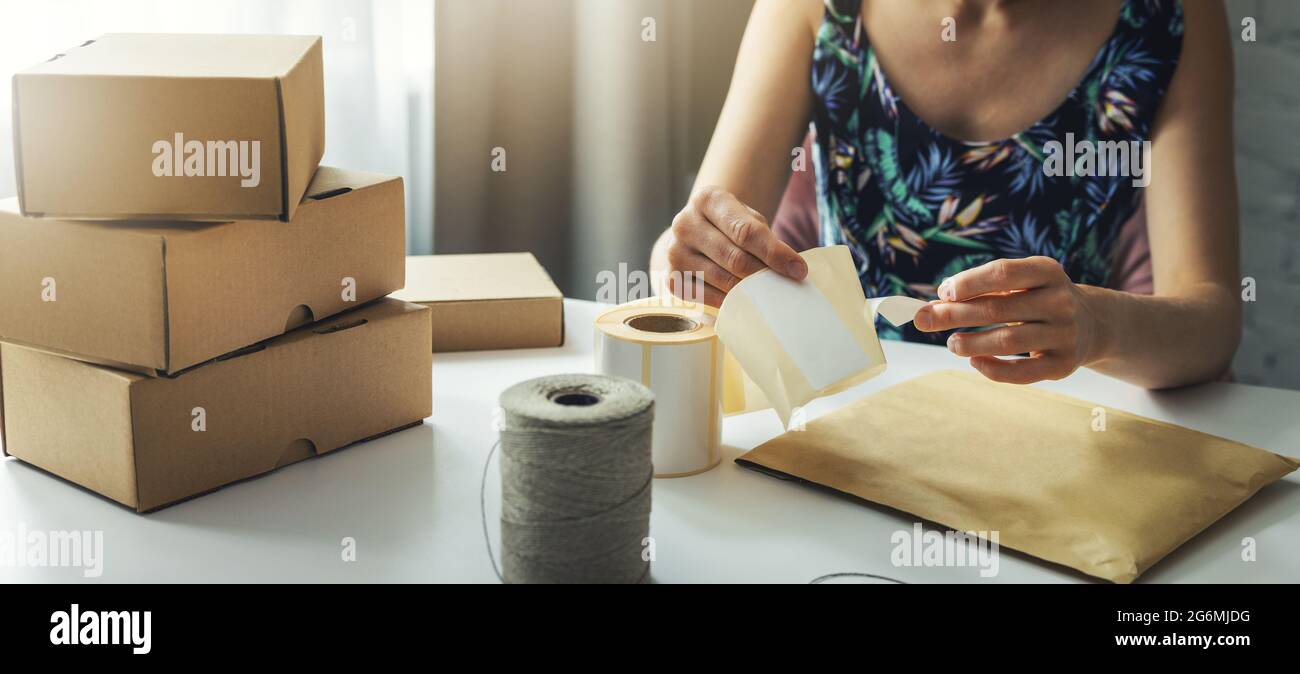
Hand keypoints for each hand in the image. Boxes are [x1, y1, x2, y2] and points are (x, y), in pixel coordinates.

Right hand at [666, 186, 807, 305]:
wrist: (692, 235)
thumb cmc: (727, 226)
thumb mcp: (745, 218)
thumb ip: (764, 238)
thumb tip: (791, 270)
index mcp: (707, 199)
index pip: (746, 231)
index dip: (775, 253)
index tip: (798, 270)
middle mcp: (685, 223)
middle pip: (735, 258)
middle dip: (764, 274)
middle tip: (786, 286)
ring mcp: (675, 252)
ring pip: (723, 280)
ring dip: (750, 290)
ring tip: (768, 293)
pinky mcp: (672, 278)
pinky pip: (708, 297)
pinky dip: (731, 301)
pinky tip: (744, 299)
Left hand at [911, 256, 1106, 383]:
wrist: (1091, 324)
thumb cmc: (1036, 300)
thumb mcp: (1018, 285)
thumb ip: (978, 291)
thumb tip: (931, 307)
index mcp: (1047, 272)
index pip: (1002, 273)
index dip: (968, 283)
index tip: (943, 293)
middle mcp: (1061, 300)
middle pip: (997, 309)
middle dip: (954, 315)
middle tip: (924, 320)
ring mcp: (1065, 334)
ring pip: (1006, 341)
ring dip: (969, 343)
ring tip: (952, 343)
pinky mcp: (1063, 364)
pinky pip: (1020, 372)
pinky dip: (992, 368)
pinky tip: (975, 361)